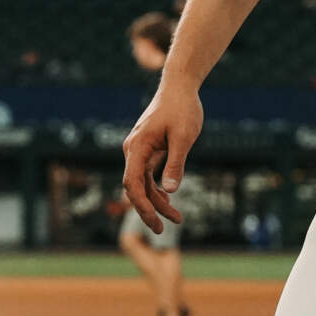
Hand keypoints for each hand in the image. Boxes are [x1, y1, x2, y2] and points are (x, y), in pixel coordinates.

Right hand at [120, 82, 202, 233]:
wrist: (180, 85)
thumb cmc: (182, 108)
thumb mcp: (183, 137)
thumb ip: (176, 163)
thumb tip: (170, 190)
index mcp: (138, 146)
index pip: (132, 183)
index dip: (142, 206)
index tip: (156, 222)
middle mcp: (134, 149)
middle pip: (136, 187)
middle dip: (149, 209)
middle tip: (164, 229)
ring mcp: (140, 149)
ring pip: (144, 182)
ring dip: (157, 200)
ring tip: (177, 218)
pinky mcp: (149, 148)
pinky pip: (149, 173)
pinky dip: (158, 188)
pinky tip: (168, 199)